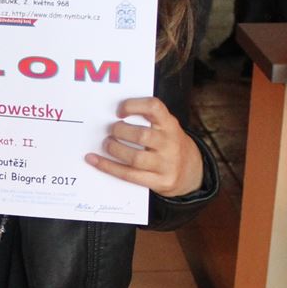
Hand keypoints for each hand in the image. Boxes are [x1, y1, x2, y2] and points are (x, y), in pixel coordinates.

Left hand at [85, 97, 203, 197]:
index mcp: (170, 125)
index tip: (119, 111)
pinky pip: (129, 175)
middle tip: (111, 131)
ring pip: (135, 158)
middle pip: (142, 135)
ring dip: (114, 149)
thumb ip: (147, 121)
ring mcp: (166, 165)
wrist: (192, 172)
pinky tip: (95, 160)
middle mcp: (170, 144)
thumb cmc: (169, 145)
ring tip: (107, 144)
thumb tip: (110, 118)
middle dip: (120, 131)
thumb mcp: (166, 128)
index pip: (154, 108)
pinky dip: (108, 166)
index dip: (133, 106)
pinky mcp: (160, 182)